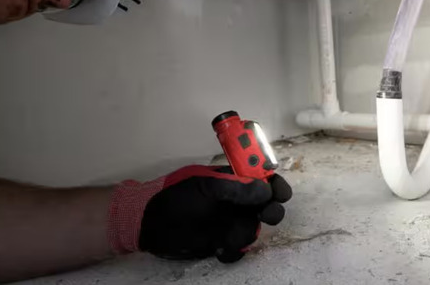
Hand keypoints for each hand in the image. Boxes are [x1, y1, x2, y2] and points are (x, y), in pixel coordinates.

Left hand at [107, 165, 291, 262]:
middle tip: (266, 215)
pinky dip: (231, 251)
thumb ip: (235, 187)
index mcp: (232, 180)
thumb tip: (264, 190)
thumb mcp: (204, 186)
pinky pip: (238, 250)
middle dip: (271, 210)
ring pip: (253, 229)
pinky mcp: (222, 243)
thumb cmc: (174, 197)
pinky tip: (217, 248)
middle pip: (267, 205)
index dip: (275, 184)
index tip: (280, 193)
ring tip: (225, 237)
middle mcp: (236, 201)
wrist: (149, 225)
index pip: (263, 178)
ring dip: (244, 234)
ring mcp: (230, 223)